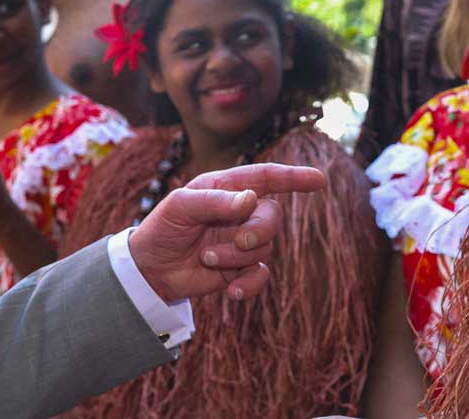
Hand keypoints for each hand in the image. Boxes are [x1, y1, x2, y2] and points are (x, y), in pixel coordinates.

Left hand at [127, 163, 325, 302]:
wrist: (150, 269)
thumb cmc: (162, 228)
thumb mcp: (180, 207)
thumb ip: (215, 201)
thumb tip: (250, 200)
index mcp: (227, 187)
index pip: (267, 177)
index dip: (294, 177)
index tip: (319, 180)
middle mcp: (240, 211)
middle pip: (272, 215)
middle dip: (259, 230)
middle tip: (239, 241)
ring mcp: (242, 240)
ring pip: (264, 247)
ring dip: (236, 257)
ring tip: (206, 259)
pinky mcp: (240, 268)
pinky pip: (260, 274)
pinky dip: (249, 284)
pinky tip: (232, 291)